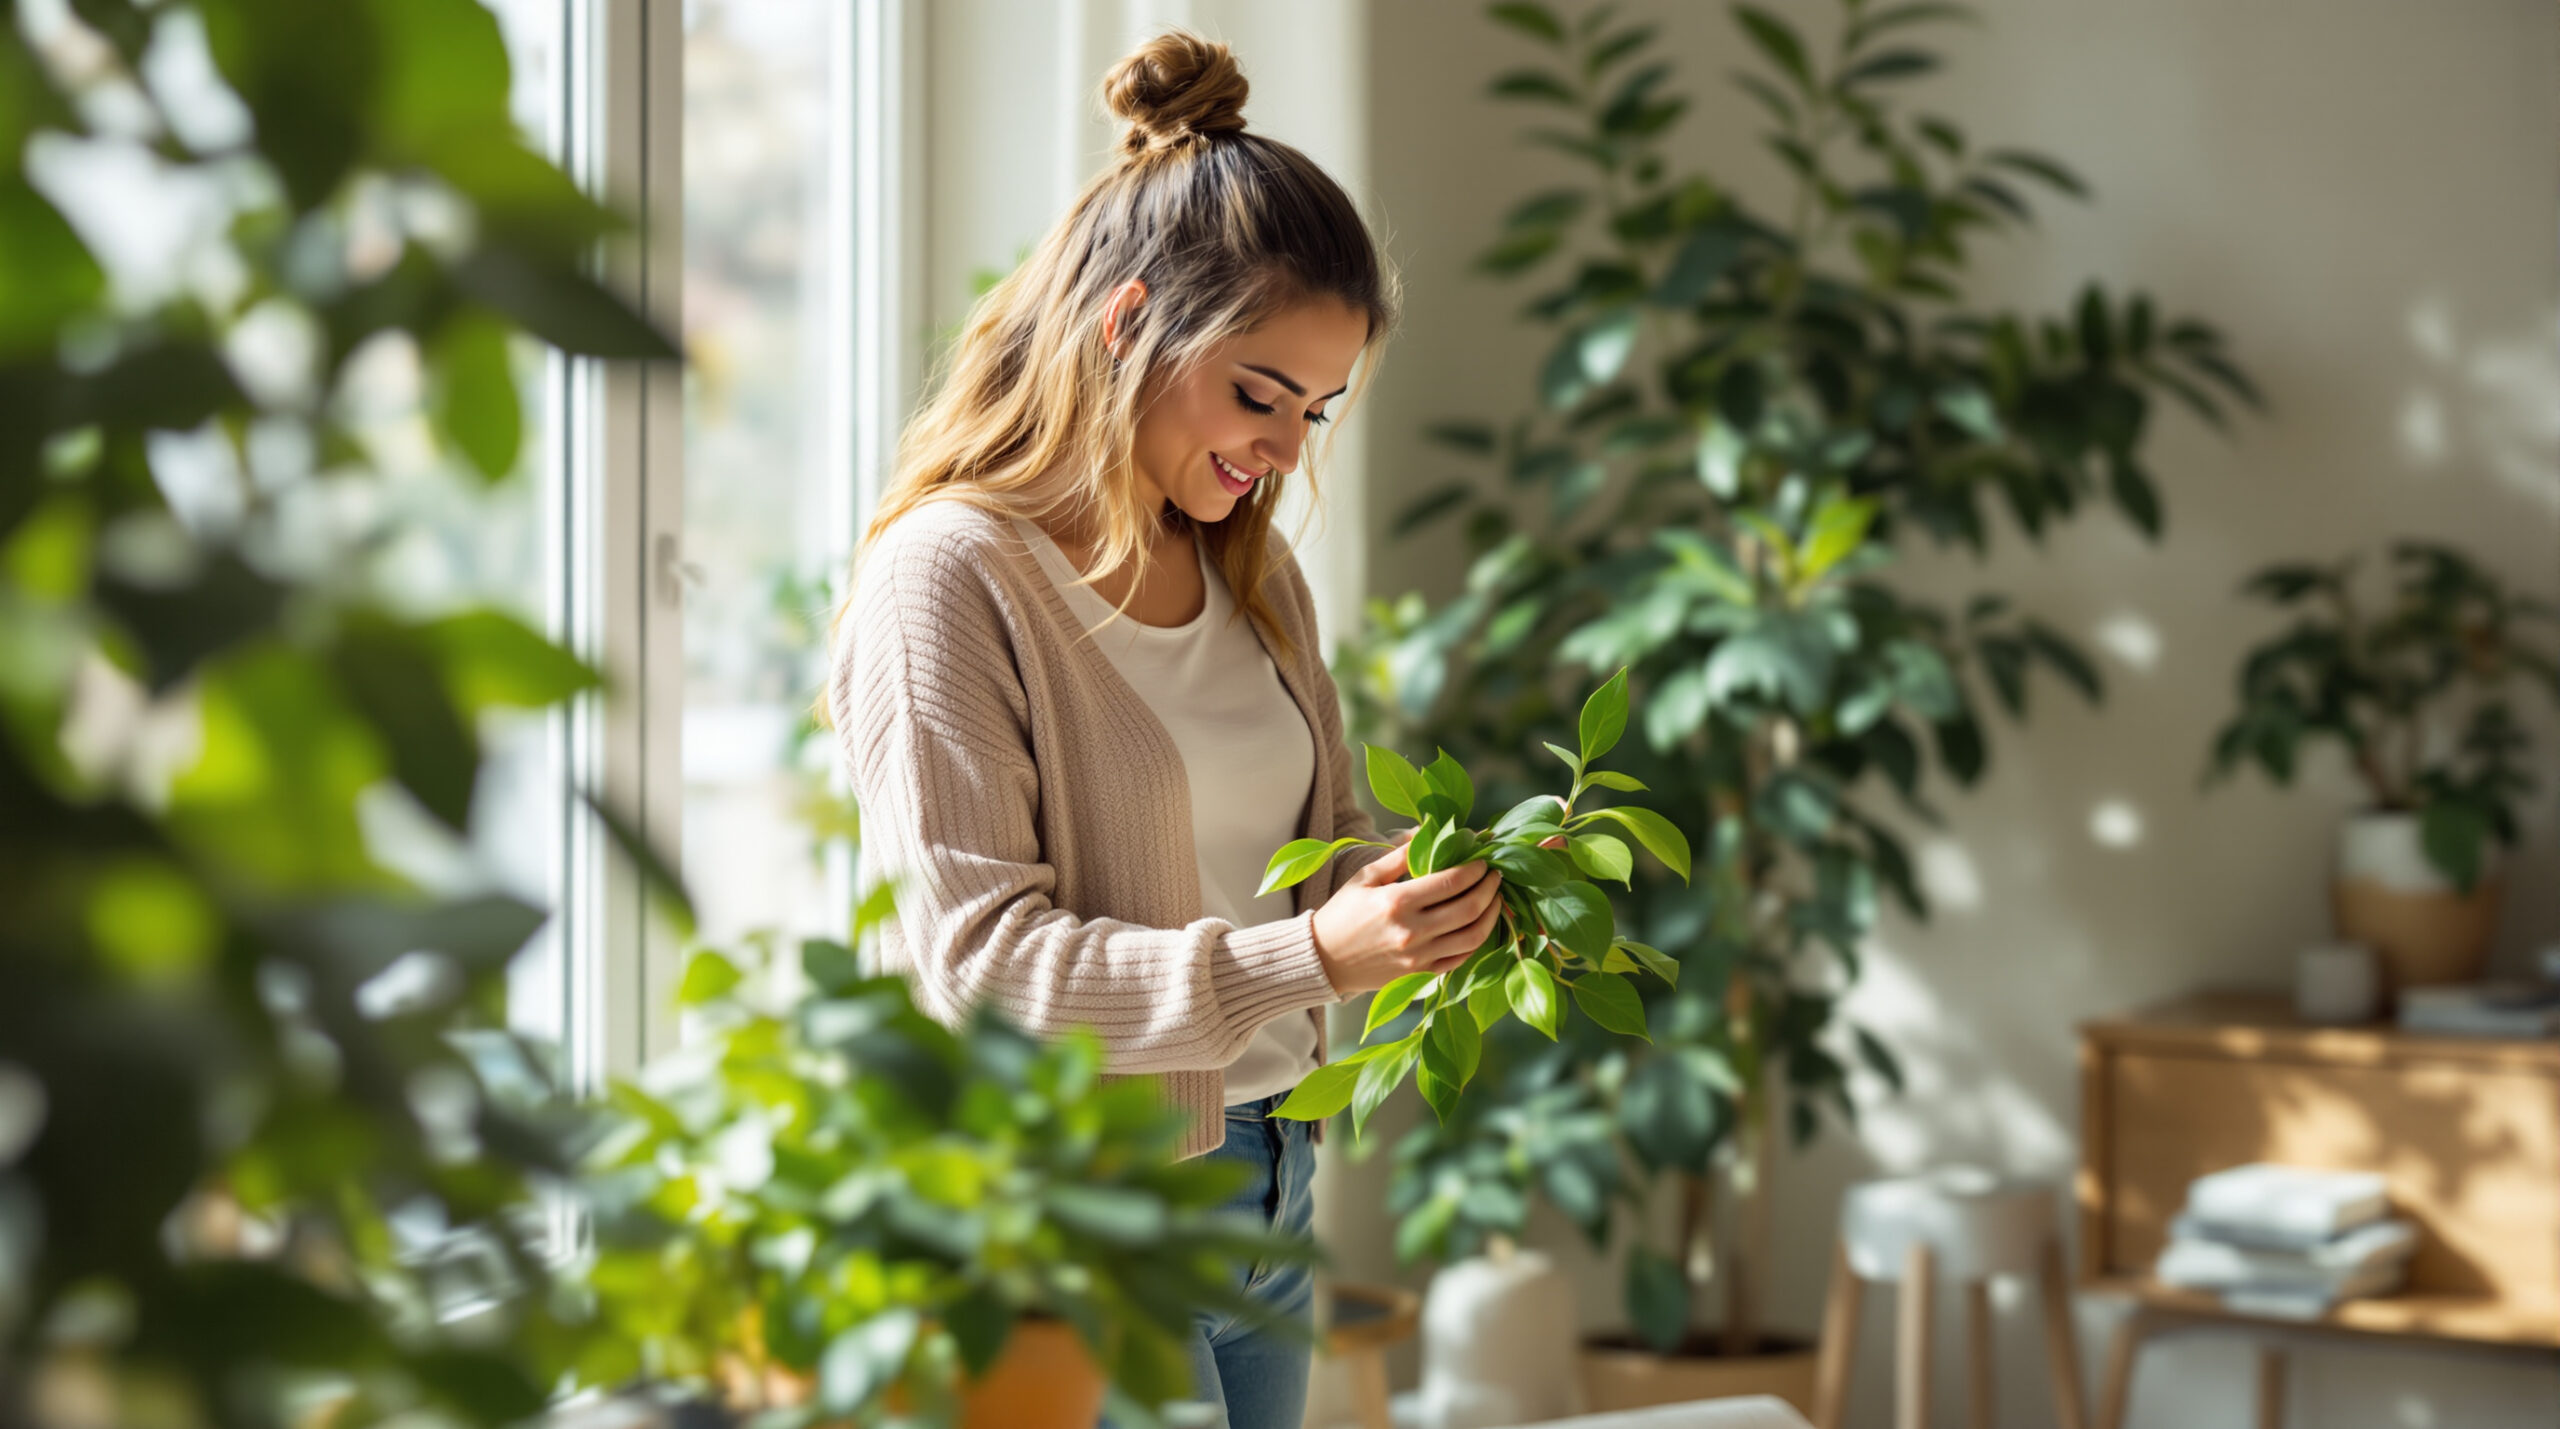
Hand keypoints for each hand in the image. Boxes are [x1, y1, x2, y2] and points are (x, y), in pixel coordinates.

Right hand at [1309, 829, 1504, 999]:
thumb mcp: (1365, 877)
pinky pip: (1460, 959)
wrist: (1324, 960)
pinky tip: (1479, 925)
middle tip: (1495, 875)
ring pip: (1472, 937)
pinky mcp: (1420, 973)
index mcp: (1397, 902)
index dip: (1475, 869)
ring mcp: (1418, 956)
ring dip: (1491, 915)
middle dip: (1489, 888)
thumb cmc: (1342, 913)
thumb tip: (1428, 831)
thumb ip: (1399, 855)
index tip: (1483, 860)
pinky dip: (1476, 941)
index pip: (1451, 881)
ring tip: (1495, 899)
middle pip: (1468, 908)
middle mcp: (1412, 931)